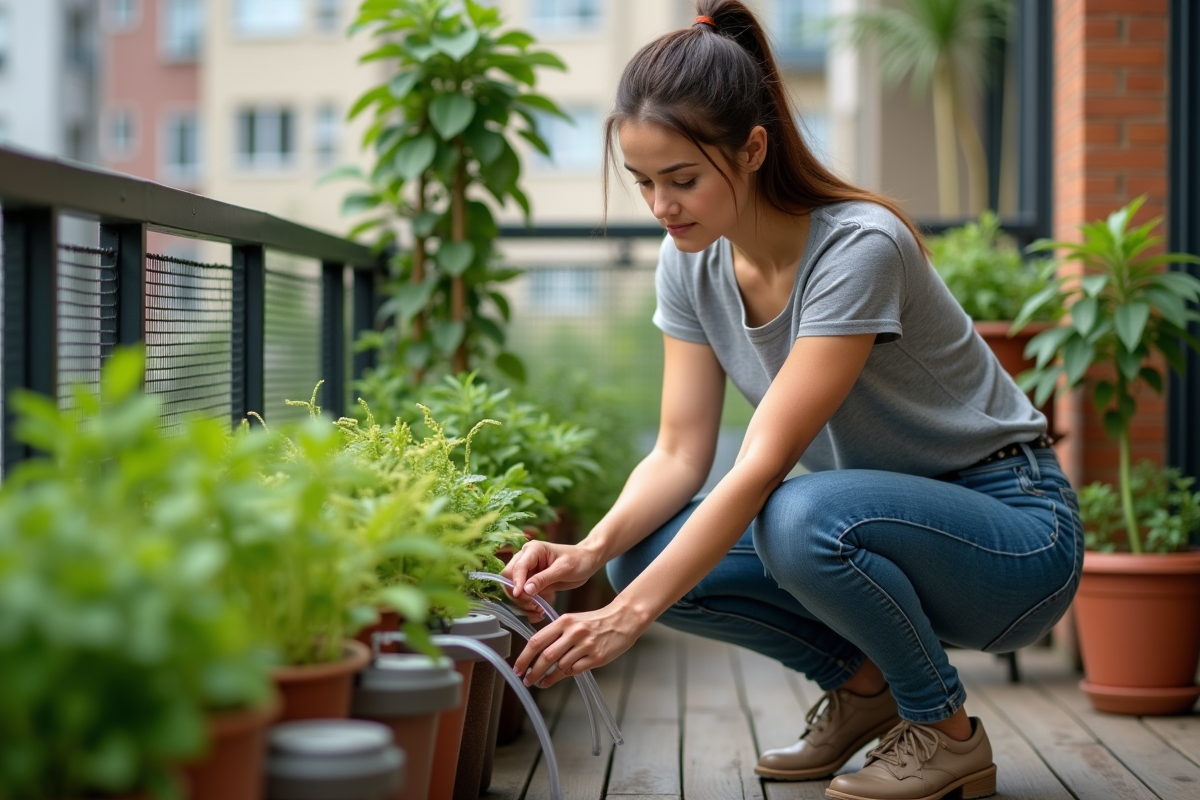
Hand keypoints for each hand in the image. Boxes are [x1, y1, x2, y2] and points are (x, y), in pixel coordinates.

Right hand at [501, 540, 601, 622]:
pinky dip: (528, 606)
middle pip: (508, 578)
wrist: (587, 562)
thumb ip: (543, 579)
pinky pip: (523, 596)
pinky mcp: (531, 582)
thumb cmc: (578, 560)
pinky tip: (539, 611)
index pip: (516, 567)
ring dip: (523, 603)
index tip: (520, 596)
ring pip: (513, 590)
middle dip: (518, 594)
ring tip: (538, 610)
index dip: (516, 583)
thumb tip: (525, 590)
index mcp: (533, 550)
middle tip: (533, 605)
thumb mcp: (563, 569)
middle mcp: (526, 559)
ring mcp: (527, 572)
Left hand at [512, 599, 644, 687]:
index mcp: (564, 621)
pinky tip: (561, 676)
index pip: (537, 641)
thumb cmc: (595, 621)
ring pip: (560, 666)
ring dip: (549, 677)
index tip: (518, 668)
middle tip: (526, 681)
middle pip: (546, 657)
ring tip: (543, 681)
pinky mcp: (596, 657)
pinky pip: (575, 671)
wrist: (623, 619)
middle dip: (533, 672)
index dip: (524, 657)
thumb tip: (536, 654)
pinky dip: (565, 675)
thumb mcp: (573, 620)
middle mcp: (574, 632)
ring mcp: (586, 645)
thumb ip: (556, 634)